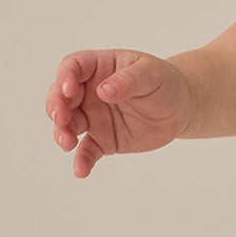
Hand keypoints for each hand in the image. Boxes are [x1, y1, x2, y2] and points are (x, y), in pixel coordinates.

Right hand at [44, 49, 193, 178]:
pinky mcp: (103, 140)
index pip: (73, 66)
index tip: (69, 90)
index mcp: (99, 68)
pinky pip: (87, 151)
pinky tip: (81, 170)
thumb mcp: (151, 74)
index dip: (65, 77)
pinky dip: (82, 160)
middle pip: (61, 96)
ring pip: (68, 125)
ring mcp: (94, 117)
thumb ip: (128, 80)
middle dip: (56, 107)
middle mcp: (90, 92)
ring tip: (67, 143)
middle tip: (60, 119)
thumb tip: (103, 91)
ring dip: (62, 133)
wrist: (180, 108)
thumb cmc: (165, 82)